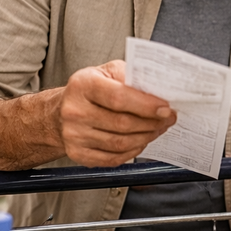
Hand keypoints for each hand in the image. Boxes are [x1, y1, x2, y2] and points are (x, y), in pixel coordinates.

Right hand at [58, 60, 177, 166]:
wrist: (62, 109)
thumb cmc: (90, 89)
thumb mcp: (108, 72)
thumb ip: (132, 77)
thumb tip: (160, 90)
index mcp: (83, 85)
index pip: (118, 97)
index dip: (146, 105)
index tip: (166, 108)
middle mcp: (75, 111)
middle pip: (122, 123)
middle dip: (152, 123)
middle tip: (167, 119)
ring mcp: (74, 135)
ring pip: (120, 143)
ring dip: (146, 137)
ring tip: (157, 129)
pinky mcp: (78, 154)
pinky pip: (113, 158)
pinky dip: (132, 152)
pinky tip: (140, 141)